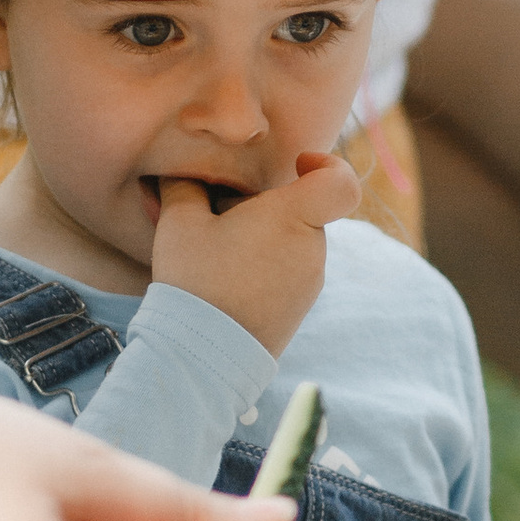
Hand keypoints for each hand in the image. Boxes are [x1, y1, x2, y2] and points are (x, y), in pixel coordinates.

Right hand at [149, 151, 360, 355]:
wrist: (204, 356)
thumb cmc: (195, 281)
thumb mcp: (179, 222)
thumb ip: (185, 185)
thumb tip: (182, 172)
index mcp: (293, 218)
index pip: (340, 183)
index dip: (327, 165)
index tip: (298, 164)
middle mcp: (312, 249)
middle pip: (301, 210)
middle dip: (265, 207)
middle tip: (219, 219)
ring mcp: (310, 282)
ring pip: (293, 241)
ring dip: (261, 238)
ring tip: (216, 255)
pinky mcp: (300, 307)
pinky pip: (289, 271)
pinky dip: (264, 266)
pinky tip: (226, 281)